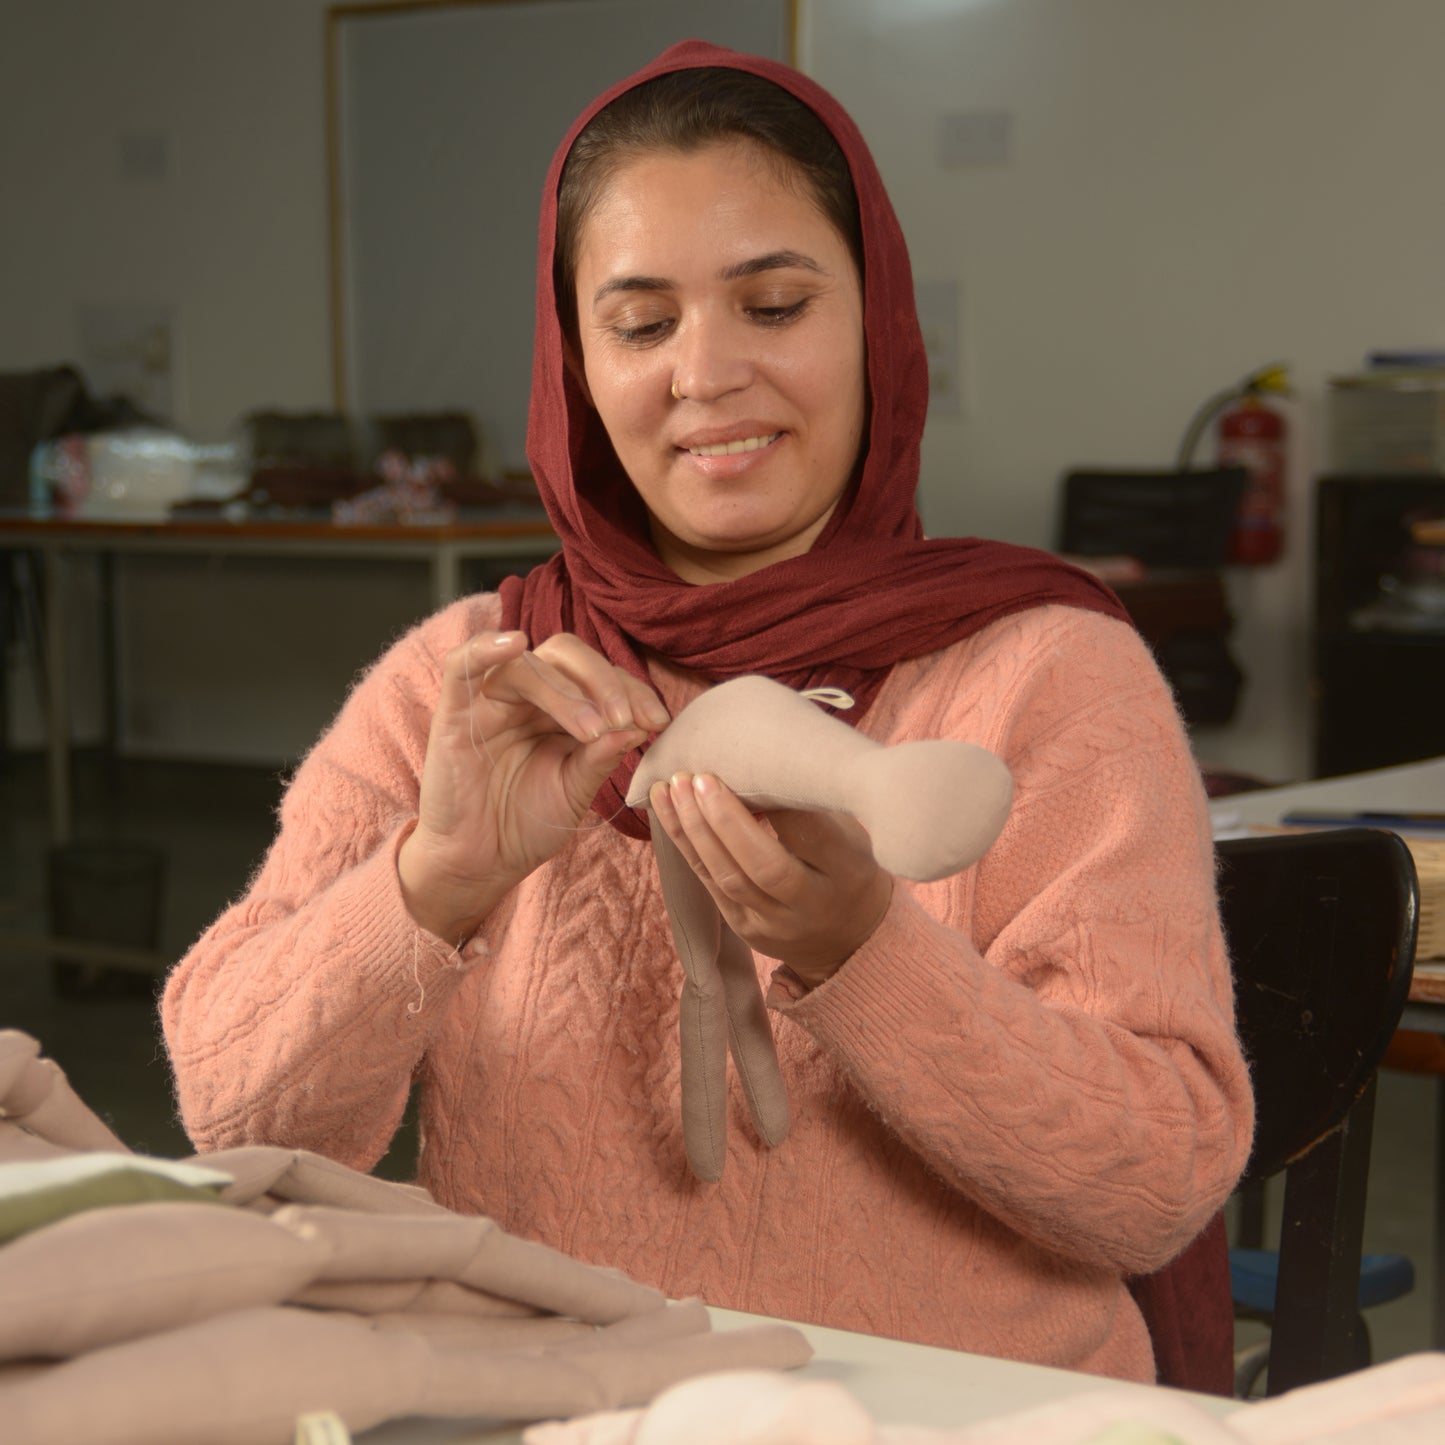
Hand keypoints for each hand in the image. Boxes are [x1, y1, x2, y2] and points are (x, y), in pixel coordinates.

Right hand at [398, 631, 668, 942]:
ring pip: (529, 666)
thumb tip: (638, 726)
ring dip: (566, 691)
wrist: (481, 864)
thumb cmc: (526, 824)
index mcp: (560, 708)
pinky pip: (460, 666)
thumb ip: (602, 757)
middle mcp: (526, 696)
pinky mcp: (453, 713)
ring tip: (592, 729)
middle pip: (567, 656)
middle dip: (605, 683)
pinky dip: (485, 648)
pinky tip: (513, 643)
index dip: (632, 691)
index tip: (658, 722)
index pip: (599, 676)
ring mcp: (489, 701)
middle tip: (625, 720)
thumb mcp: (576, 790)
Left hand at [649, 772, 892, 989]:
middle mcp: (811, 904)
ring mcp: (774, 922)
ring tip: (672, 787)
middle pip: (765, 866)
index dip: (781, 803)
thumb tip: (766, 756)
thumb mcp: (851, 834)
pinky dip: (685, 844)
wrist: (846, 937)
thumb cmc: (846, 866)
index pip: (814, 837)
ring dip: (695, 830)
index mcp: (848, 872)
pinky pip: (709, 884)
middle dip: (726, 820)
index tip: (756, 763)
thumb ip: (815, 807)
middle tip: (699, 777)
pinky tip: (666, 809)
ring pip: (729, 877)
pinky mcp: (744, 927)